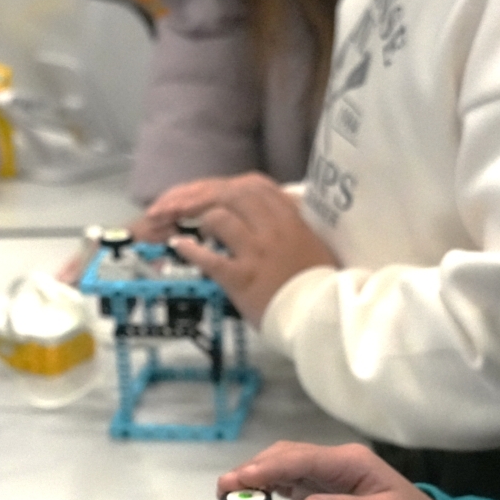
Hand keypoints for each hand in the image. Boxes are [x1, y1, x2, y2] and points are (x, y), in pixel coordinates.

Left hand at [141, 172, 336, 324]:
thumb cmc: (318, 280)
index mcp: (291, 218)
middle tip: (191, 208)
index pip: (256, 185)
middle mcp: (273, 229)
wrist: (321, 314)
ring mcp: (256, 252)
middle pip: (232, 195)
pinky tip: (178, 245)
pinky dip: (190, 250)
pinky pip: (210, 258)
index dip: (230, 185)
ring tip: (194, 229)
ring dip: (202, 221)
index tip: (215, 193)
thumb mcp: (313, 241)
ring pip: (220, 219)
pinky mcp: (242, 277)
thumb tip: (275, 210)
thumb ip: (292, 223)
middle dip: (206, 197)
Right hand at [220, 441, 440, 499]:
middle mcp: (334, 461)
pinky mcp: (320, 486)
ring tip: (227, 495)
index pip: (300, 459)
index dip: (267, 469)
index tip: (239, 480)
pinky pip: (286, 481)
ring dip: (254, 477)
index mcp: (350, 462)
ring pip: (282, 466)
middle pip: (285, 456)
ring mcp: (326, 472)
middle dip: (253, 469)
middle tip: (224, 489)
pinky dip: (265, 488)